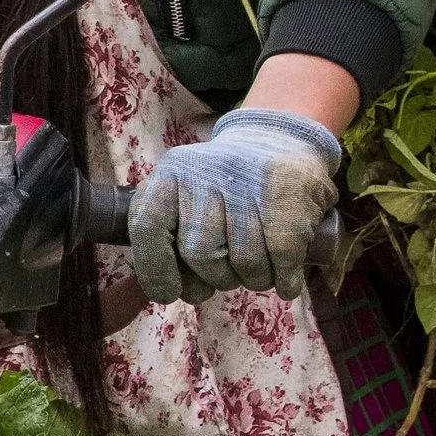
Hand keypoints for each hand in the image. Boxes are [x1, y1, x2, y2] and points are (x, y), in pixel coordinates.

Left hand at [128, 107, 343, 302]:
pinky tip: (287, 279)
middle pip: (200, 254)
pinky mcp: (287, 191)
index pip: (148, 226)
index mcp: (169, 177)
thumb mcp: (184, 205)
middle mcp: (203, 172)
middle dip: (218, 277)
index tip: (170, 293)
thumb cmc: (225, 193)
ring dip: (255, 278)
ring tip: (260, 265)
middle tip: (231, 270)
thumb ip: (168, 244)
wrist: (280, 141)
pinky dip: (285, 279)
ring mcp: (247, 179)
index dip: (156, 269)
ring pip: (245, 261)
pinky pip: (282, 257)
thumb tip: (165, 293)